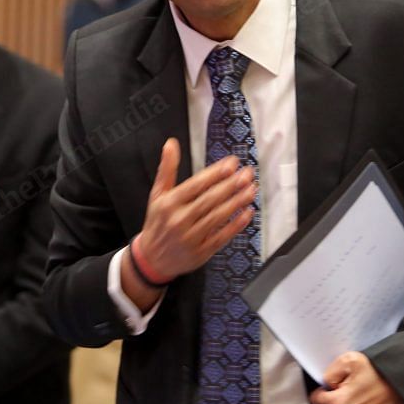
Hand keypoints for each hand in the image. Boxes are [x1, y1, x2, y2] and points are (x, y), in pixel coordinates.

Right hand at [122, 139, 255, 305]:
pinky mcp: (201, 252)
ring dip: (237, 202)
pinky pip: (222, 236)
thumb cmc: (157, 223)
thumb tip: (171, 144)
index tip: (232, 163)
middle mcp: (179, 220)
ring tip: (251, 189)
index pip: (196, 185)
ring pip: (218, 217)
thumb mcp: (157, 194)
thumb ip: (167, 169)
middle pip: (210, 200)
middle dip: (231, 185)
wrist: (152, 259)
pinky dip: (236, 225)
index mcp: (169, 204)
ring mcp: (191, 237)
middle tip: (247, 174)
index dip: (215, 173)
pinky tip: (247, 213)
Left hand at [309, 352, 403, 403]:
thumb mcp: (351, 361)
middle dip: (333, 402)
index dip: (324, 391)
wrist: (403, 387)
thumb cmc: (380, 375)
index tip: (334, 388)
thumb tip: (325, 383)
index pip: (316, 400)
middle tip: (348, 392)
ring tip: (357, 403)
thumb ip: (330, 372)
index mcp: (338, 403)